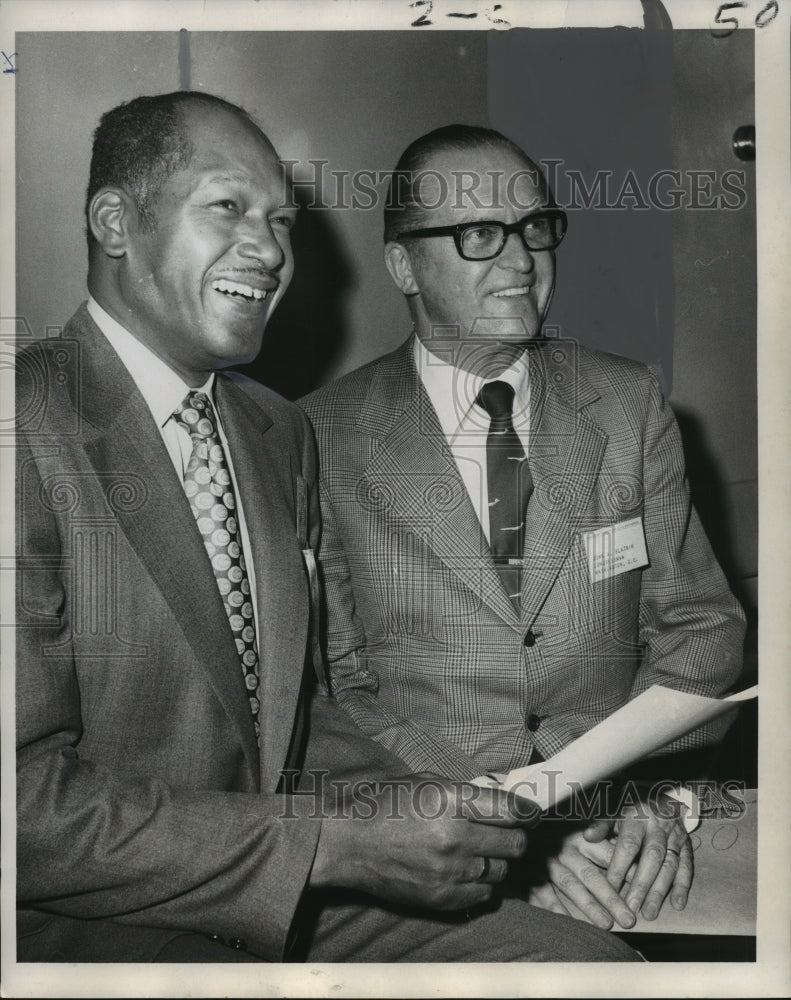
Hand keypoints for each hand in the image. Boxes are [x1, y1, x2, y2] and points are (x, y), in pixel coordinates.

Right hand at [310, 774, 536, 910]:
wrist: (348, 843)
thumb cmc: (384, 806)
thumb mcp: (425, 783)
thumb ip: (465, 793)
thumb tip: (501, 800)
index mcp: (451, 802)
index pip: (511, 810)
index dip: (528, 811)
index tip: (531, 812)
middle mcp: (455, 838)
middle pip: (515, 843)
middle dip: (514, 836)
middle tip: (504, 831)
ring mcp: (450, 872)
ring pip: (503, 871)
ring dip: (497, 860)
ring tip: (479, 851)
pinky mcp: (443, 898)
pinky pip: (485, 894)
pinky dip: (482, 883)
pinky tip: (466, 871)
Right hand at [526, 827, 636, 929]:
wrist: (518, 831)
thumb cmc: (556, 834)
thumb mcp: (579, 830)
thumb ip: (604, 842)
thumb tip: (635, 863)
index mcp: (580, 837)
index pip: (607, 855)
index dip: (625, 872)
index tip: (642, 891)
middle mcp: (563, 849)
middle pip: (590, 874)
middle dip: (611, 898)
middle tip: (629, 919)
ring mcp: (546, 862)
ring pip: (570, 885)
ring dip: (588, 906)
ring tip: (607, 925)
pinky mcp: (530, 875)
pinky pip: (543, 893)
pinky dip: (556, 909)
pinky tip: (569, 923)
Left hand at [584, 791, 693, 920]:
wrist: (657, 793)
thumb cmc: (628, 805)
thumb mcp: (612, 807)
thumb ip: (601, 824)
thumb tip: (588, 837)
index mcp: (637, 816)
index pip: (628, 844)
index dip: (620, 867)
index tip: (610, 888)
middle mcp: (658, 826)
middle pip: (651, 858)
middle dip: (641, 885)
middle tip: (631, 909)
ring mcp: (675, 835)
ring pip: (669, 865)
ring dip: (660, 891)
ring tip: (649, 913)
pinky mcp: (686, 844)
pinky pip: (686, 866)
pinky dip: (683, 886)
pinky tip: (677, 904)